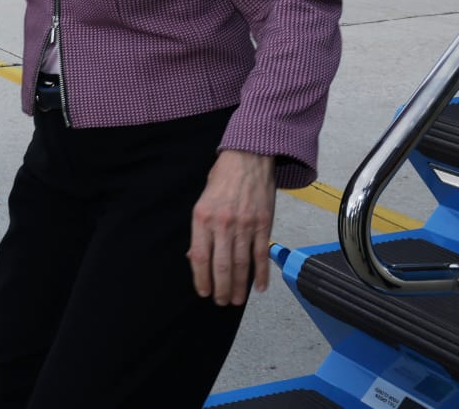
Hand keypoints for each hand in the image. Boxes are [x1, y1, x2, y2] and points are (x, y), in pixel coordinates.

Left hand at [188, 150, 274, 305]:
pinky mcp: (263, 224)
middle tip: (220, 301)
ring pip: (241, 264)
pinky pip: (261, 255)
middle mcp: (223, 223)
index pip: (200, 256)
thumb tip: (195, 256)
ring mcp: (245, 225)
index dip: (201, 278)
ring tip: (236, 299)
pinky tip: (259, 287)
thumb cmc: (223, 177)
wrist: (249, 157)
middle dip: (220, 288)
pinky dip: (261, 274)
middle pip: (221, 265)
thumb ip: (200, 230)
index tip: (203, 292)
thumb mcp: (202, 200)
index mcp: (203, 217)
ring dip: (238, 286)